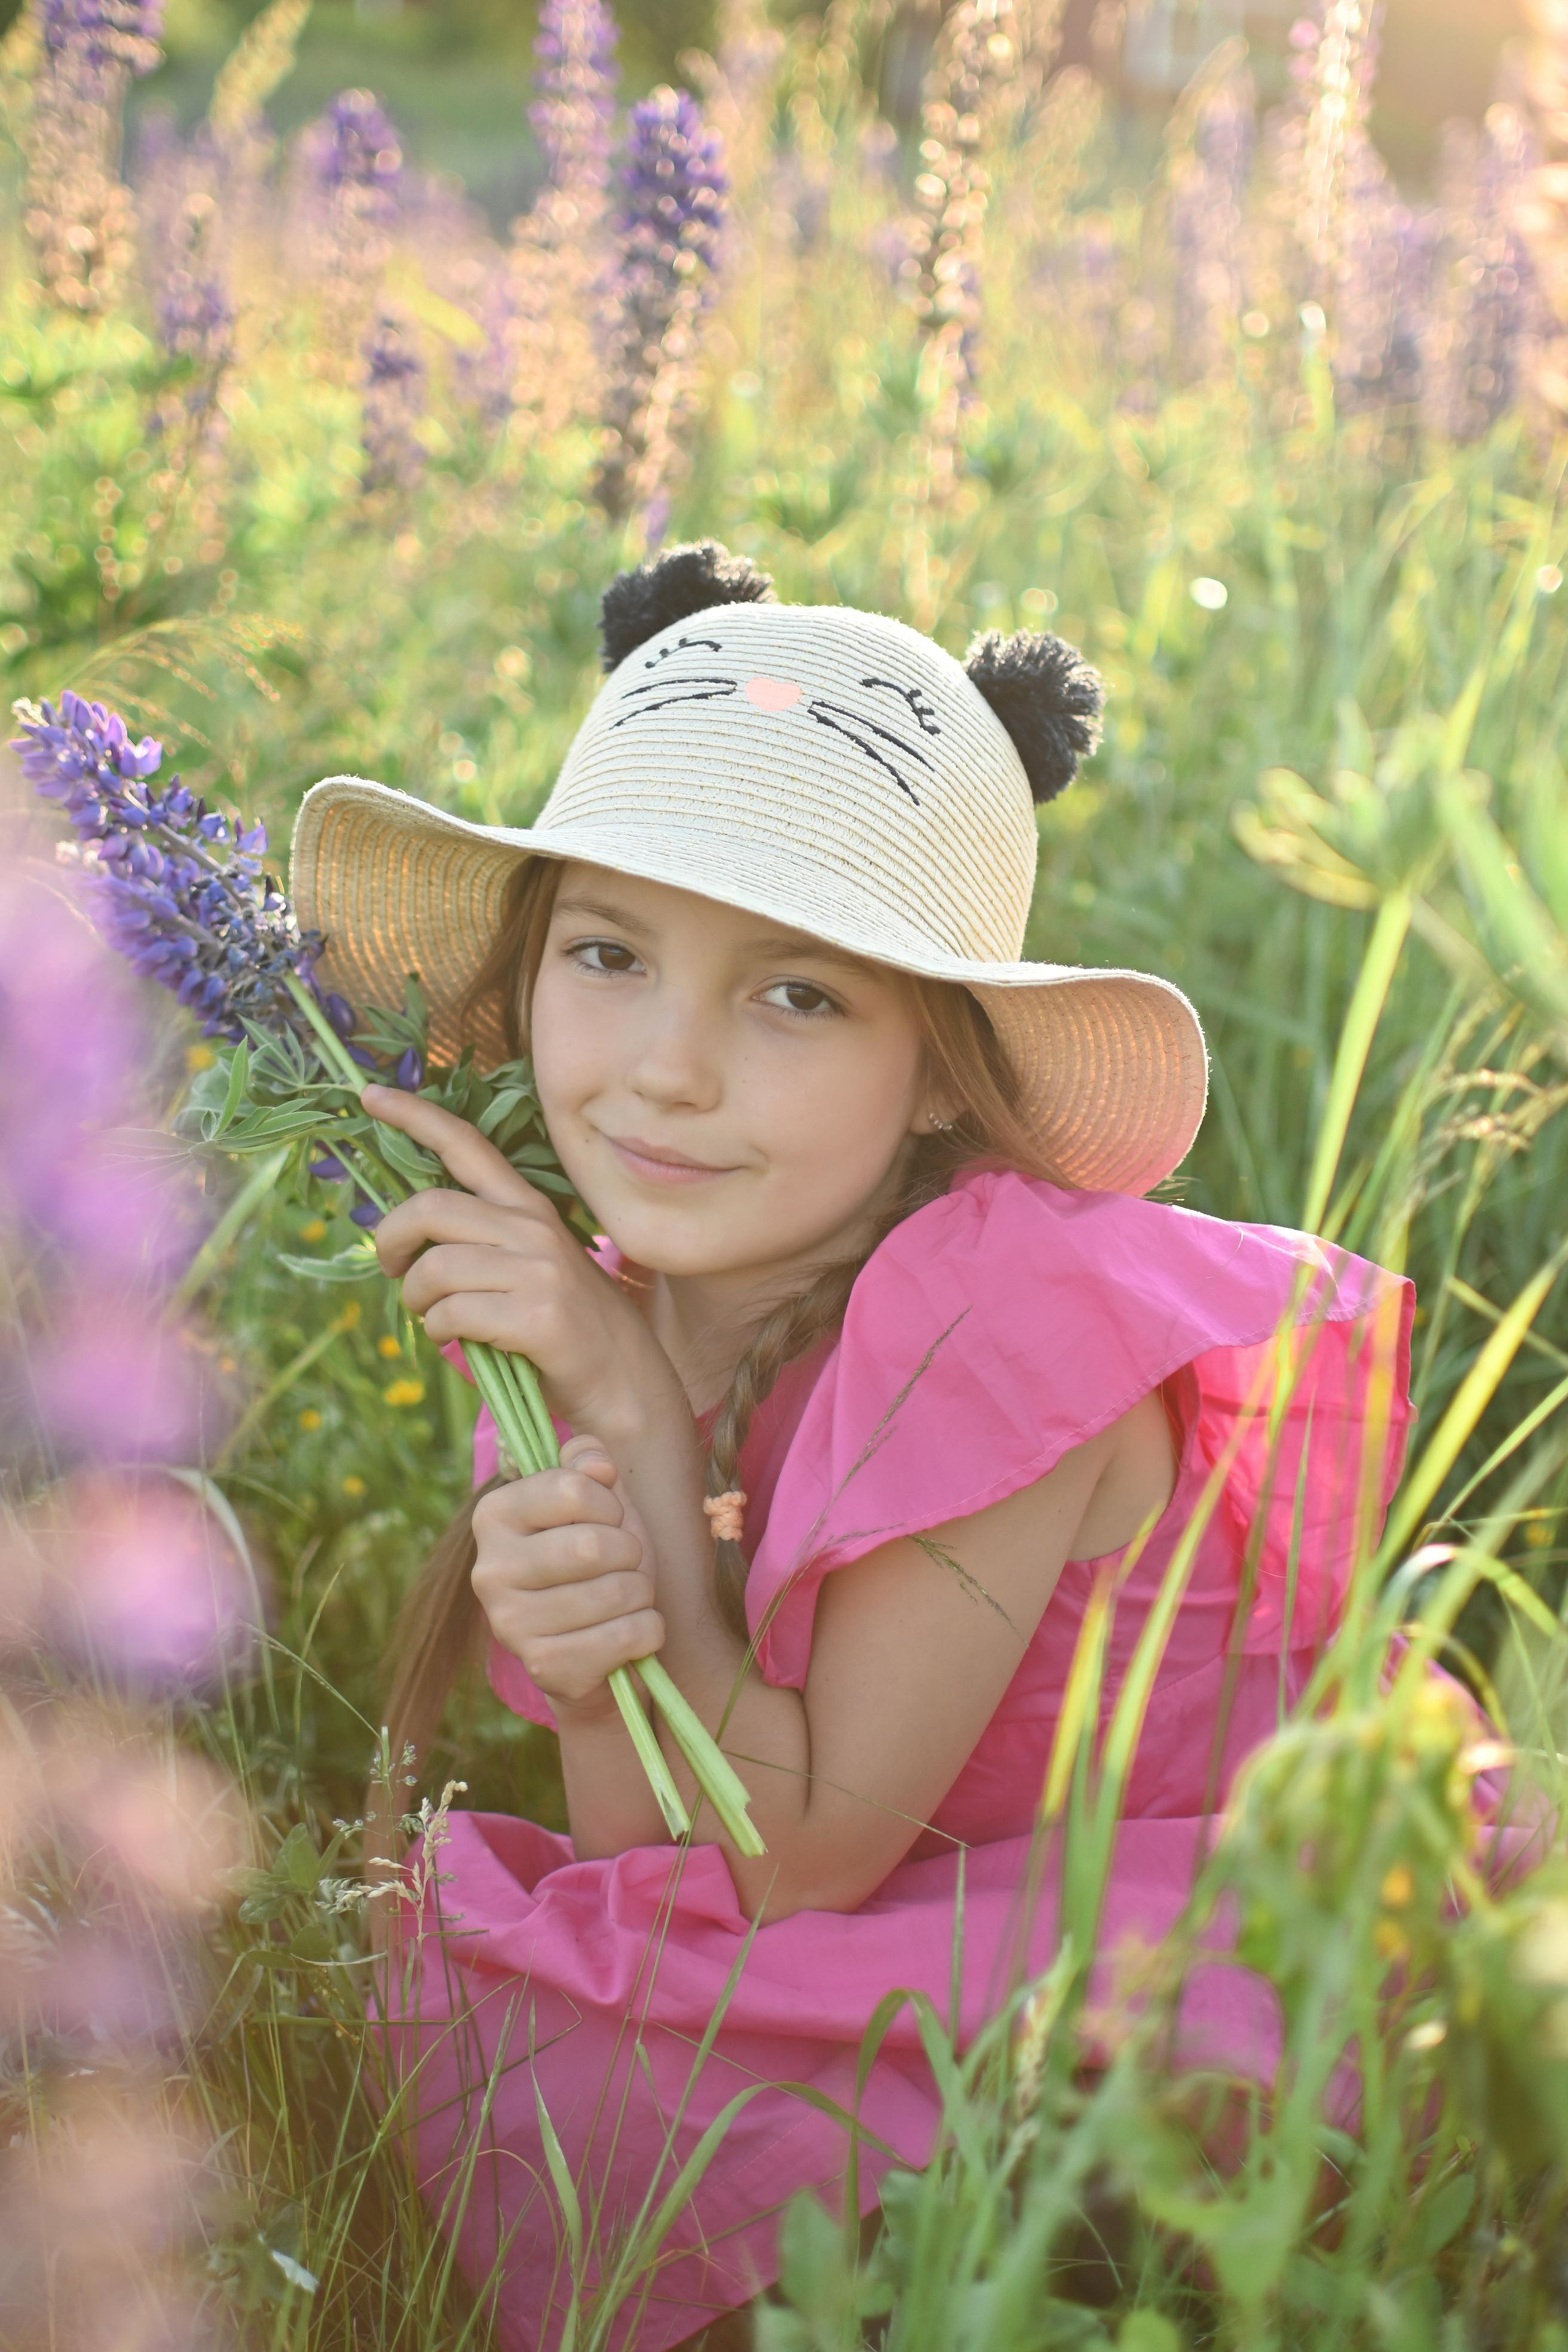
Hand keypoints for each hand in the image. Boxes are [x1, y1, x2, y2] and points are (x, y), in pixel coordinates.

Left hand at [363, 1083, 681, 1443]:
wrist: (626, 1384)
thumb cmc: (566, 1330)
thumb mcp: (533, 1268)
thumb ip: (485, 1245)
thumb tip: (411, 1243)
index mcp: (530, 1209)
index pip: (467, 1145)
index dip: (414, 1117)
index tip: (368, 1095)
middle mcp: (534, 1228)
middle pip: (430, 1207)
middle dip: (391, 1239)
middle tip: (390, 1268)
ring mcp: (538, 1270)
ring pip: (435, 1268)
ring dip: (417, 1300)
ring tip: (432, 1316)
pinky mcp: (536, 1315)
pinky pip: (452, 1315)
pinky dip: (440, 1333)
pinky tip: (460, 1342)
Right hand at [471, 1437, 663, 1712]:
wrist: (593, 1652)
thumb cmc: (596, 1564)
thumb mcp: (596, 1501)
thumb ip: (588, 1462)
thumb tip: (597, 1464)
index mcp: (493, 1516)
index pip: (572, 1488)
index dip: (609, 1504)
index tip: (606, 1521)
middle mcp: (490, 1570)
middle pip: (594, 1544)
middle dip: (629, 1554)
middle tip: (620, 1566)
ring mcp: (511, 1625)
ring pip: (617, 1592)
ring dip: (640, 1593)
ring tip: (623, 1599)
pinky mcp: (544, 1668)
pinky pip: (629, 1635)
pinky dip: (648, 1630)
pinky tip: (628, 1633)